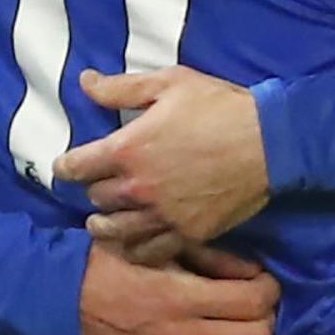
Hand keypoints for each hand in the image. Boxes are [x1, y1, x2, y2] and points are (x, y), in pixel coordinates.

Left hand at [55, 66, 269, 265]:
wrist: (269, 143)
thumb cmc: (219, 107)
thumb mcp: (169, 83)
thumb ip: (121, 88)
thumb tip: (85, 82)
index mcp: (127, 149)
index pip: (75, 168)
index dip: (65, 167)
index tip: (66, 166)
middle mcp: (138, 188)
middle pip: (96, 198)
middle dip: (92, 190)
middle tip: (97, 185)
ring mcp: (162, 216)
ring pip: (115, 231)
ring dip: (104, 224)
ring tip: (101, 222)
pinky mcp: (187, 233)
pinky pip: (149, 252)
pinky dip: (135, 249)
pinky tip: (133, 242)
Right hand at [78, 241, 279, 334]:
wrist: (69, 301)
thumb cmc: (116, 264)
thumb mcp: (161, 246)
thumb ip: (211, 257)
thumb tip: (253, 272)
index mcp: (181, 297)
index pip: (252, 301)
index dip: (268, 288)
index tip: (261, 281)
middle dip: (265, 317)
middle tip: (253, 306)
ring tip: (244, 334)